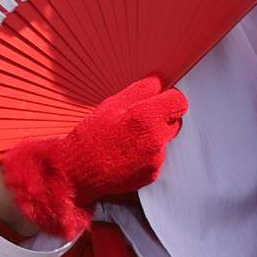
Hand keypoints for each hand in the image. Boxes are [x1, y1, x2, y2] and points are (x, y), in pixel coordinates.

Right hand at [5, 75, 192, 238]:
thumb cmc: (91, 136)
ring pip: (165, 140)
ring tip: (126, 140)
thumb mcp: (111, 105)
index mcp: (147, 117)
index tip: (159, 100)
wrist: (77, 172)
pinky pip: (157, 158)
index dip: (169, 98)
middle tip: (137, 121)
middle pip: (175, 121)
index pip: (179, 102)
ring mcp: (156, 159)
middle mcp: (156, 140)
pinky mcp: (153, 174)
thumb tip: (159, 81)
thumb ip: (140, 90)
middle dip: (161, 118)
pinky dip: (146, 155)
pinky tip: (126, 155)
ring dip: (153, 137)